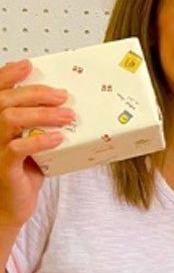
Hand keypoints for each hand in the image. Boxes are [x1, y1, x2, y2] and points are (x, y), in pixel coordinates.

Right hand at [0, 60, 71, 231]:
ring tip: (67, 116)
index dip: (7, 75)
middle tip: (63, 95)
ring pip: (8, 119)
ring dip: (42, 114)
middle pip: (3, 101)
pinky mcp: (2, 167)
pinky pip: (16, 148)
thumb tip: (66, 103)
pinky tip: (57, 139)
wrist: (8, 207)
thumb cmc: (21, 173)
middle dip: (35, 93)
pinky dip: (38, 140)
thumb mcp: (30, 142)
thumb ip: (37, 123)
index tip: (28, 65)